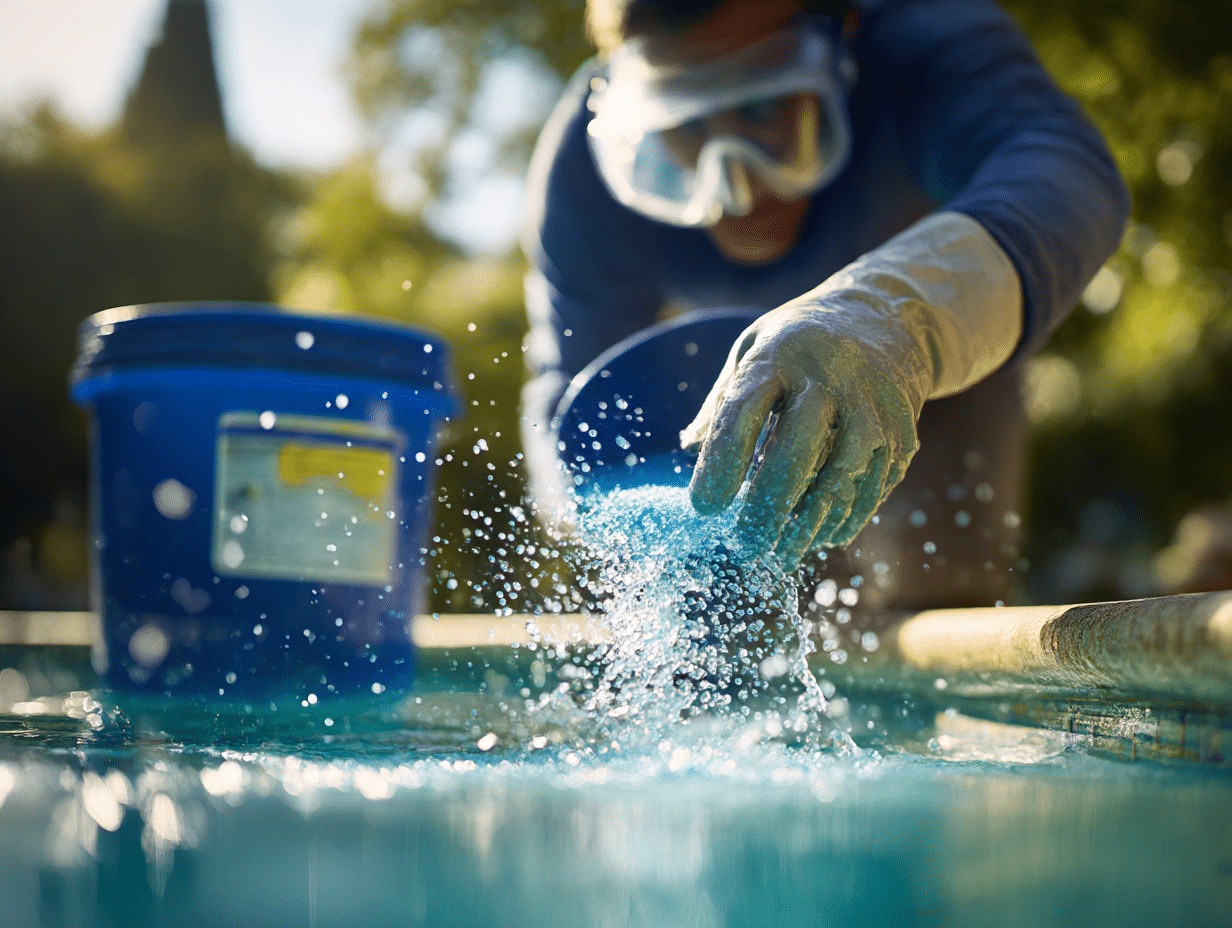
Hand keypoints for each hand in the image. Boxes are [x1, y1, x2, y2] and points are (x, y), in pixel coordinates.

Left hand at [681, 298, 930, 563]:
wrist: (892, 317)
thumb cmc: (801, 341)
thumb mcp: (753, 348)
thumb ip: (723, 400)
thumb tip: (689, 445)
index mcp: (781, 354)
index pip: (745, 410)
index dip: (722, 461)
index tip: (703, 508)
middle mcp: (831, 377)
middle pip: (798, 449)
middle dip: (769, 505)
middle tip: (744, 547)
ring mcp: (873, 405)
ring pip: (841, 474)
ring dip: (810, 522)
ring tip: (780, 555)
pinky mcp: (901, 431)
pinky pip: (873, 484)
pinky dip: (846, 516)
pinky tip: (820, 537)